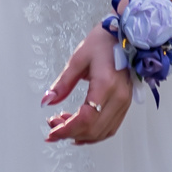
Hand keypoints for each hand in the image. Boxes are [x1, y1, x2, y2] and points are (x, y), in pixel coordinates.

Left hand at [42, 21, 132, 144]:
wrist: (125, 36)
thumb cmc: (101, 43)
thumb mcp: (77, 60)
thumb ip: (62, 83)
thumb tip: (46, 102)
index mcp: (106, 84)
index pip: (86, 118)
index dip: (67, 129)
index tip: (51, 132)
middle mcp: (118, 97)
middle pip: (94, 129)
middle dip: (70, 133)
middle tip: (52, 126)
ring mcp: (124, 102)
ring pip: (103, 132)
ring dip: (81, 135)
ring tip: (63, 126)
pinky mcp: (125, 104)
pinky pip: (110, 128)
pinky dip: (93, 134)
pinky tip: (79, 130)